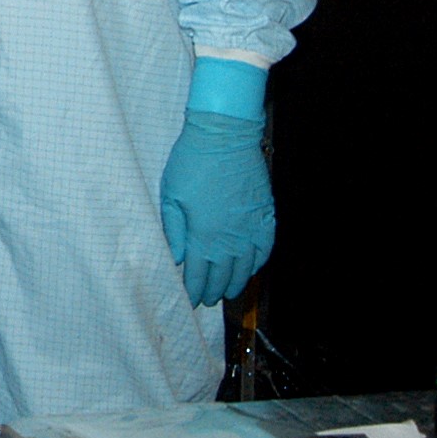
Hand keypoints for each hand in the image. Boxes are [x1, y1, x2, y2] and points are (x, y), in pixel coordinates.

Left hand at [160, 108, 275, 306]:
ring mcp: (251, 230)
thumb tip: (176, 259)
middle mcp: (230, 239)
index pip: (197, 275)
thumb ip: (174, 231)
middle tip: (205, 300)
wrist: (225, 137)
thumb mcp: (170, 195)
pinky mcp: (266, 217)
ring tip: (226, 291)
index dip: (193, 290)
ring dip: (235, 282)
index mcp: (203, 236)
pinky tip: (251, 269)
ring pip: (245, 268)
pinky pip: (264, 250)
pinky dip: (257, 264)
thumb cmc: (192, 163)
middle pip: (222, 276)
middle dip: (212, 291)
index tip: (189, 300)